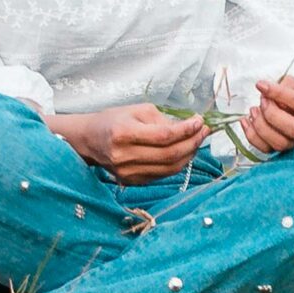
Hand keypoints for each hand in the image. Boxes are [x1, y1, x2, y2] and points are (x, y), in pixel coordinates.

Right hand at [48, 103, 206, 182]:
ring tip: (198, 140)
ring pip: (169, 168)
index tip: (200, 121)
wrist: (89, 140)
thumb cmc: (114, 120)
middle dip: (193, 142)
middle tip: (204, 131)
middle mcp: (124, 156)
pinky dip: (177, 164)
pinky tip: (184, 151)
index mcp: (123, 134)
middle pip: (169, 155)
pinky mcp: (131, 182)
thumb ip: (163, 120)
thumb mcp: (138, 110)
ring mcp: (127, 173)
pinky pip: (162, 175)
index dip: (186, 130)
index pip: (164, 136)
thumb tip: (189, 128)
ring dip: (189, 154)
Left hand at [238, 76, 293, 156]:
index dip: (279, 93)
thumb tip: (265, 92)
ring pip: (281, 143)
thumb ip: (283, 85)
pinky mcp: (285, 151)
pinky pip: (266, 149)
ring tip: (254, 110)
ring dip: (261, 126)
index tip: (261, 85)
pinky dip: (252, 136)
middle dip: (272, 115)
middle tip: (262, 101)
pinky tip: (246, 121)